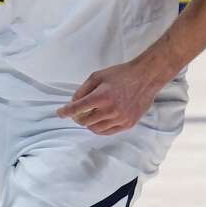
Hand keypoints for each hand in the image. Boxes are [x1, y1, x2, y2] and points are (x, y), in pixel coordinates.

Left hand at [58, 53, 175, 134]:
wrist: (145, 78)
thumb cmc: (121, 74)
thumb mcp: (98, 76)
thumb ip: (83, 90)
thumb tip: (73, 103)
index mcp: (101, 96)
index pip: (77, 109)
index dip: (65, 112)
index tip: (60, 113)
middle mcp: (110, 110)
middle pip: (85, 121)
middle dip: (77, 117)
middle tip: (77, 112)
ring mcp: (120, 119)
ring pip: (95, 129)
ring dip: (88, 123)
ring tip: (90, 115)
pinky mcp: (128, 124)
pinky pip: (108, 132)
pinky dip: (100, 128)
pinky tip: (99, 120)